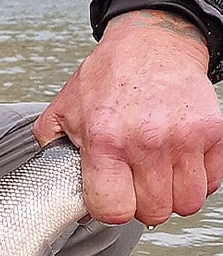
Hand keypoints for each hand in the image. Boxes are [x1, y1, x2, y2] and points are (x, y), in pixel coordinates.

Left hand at [33, 9, 222, 225]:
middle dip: (142, 203)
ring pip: (187, 203)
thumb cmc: (111, 75)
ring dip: (172, 195)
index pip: (114, 211)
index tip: (110, 198)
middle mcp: (147, 142)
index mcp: (106, 140)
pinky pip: (211, 183)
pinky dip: (197, 180)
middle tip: (135, 183)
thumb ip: (51, 145)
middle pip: (153, 212)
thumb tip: (50, 180)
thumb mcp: (65, 107)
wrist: (153, 43)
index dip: (110, 210)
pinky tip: (179, 163)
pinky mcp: (212, 133)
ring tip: (158, 174)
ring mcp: (184, 139)